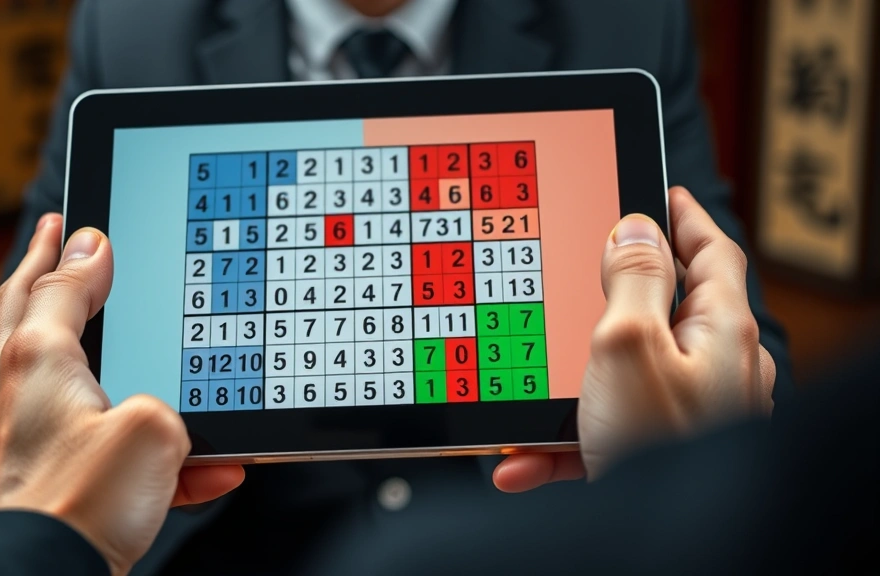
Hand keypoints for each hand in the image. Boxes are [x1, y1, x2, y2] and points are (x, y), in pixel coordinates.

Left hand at [0, 214, 243, 575]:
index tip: (88, 230)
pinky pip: (77, 440)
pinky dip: (120, 437)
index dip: (80, 254)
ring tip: (99, 325)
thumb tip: (150, 399)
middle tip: (53, 242)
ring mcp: (11, 435)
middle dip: (43, 271)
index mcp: (36, 361)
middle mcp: (12, 391)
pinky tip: (191, 466)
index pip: (55, 284)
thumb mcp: (151, 431)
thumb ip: (161, 395)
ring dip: (78, 344)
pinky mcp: (24, 478)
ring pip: (45, 371)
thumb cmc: (77, 509)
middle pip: (24, 312)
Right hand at [493, 187, 774, 490]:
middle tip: (582, 273)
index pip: (710, 252)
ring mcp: (686, 412)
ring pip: (621, 373)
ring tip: (533, 383)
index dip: (683, 216)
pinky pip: (602, 431)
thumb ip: (635, 279)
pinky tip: (522, 460)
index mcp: (719, 331)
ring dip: (570, 380)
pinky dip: (560, 440)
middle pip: (664, 309)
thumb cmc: (660, 445)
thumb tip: (636, 227)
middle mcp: (712, 368)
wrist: (666, 545)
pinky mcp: (655, 451)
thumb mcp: (630, 344)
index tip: (659, 192)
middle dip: (614, 294)